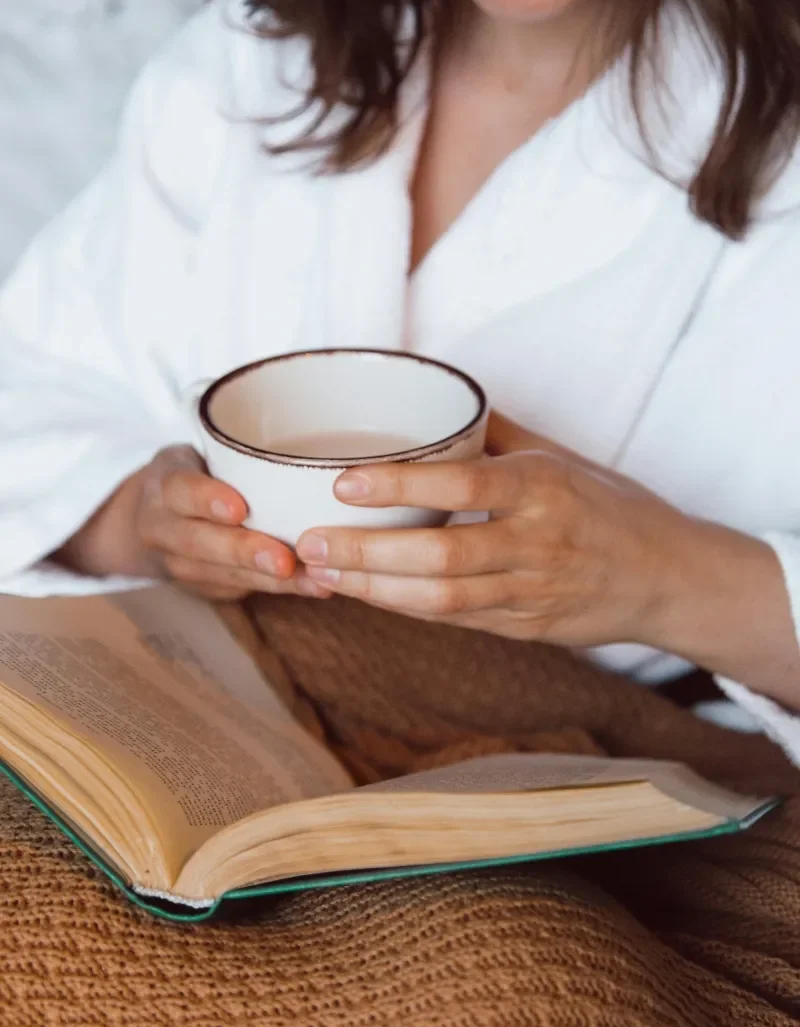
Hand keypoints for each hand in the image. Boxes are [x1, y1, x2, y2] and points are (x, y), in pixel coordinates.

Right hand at [58, 445, 332, 601]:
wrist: (157, 515)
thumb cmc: (199, 472)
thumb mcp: (200, 451)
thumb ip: (236, 450)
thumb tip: (313, 450)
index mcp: (164, 486)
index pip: (180, 491)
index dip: (207, 500)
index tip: (238, 508)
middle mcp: (163, 529)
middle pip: (200, 543)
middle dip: (245, 552)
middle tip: (285, 560)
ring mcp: (180, 564)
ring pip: (223, 575)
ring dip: (272, 580)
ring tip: (315, 578)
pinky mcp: (204, 587)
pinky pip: (242, 590)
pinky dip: (282, 589)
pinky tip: (315, 586)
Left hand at [294, 415, 723, 647]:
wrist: (668, 577)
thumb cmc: (612, 507)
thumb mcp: (563, 456)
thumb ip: (496, 434)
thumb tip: (432, 398)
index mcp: (544, 487)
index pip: (463, 485)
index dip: (399, 486)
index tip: (343, 480)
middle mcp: (535, 543)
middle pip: (439, 556)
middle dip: (365, 554)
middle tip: (308, 542)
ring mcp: (529, 592)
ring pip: (439, 598)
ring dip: (373, 589)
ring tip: (321, 573)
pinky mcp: (523, 627)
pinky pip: (453, 619)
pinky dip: (403, 608)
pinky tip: (363, 594)